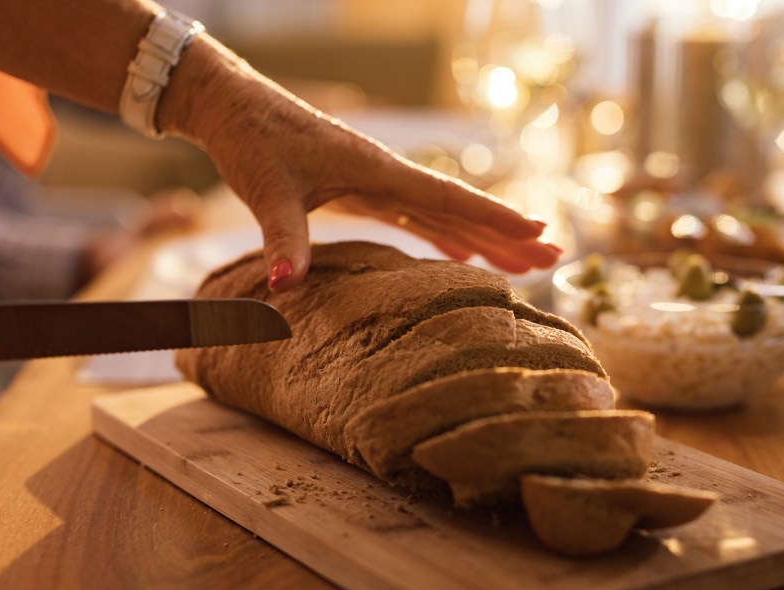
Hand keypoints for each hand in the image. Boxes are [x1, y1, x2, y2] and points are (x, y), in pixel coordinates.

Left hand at [173, 38, 560, 291]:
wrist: (230, 106)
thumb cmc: (250, 140)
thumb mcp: (265, 190)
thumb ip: (282, 239)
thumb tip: (287, 288)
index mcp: (374, 168)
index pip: (446, 197)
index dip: (493, 216)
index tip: (538, 232)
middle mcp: (385, 173)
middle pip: (458, 207)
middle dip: (505, 233)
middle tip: (553, 257)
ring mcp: (377, 180)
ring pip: (442, 213)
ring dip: (483, 237)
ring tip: (523, 263)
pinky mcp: (361, 188)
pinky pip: (415, 216)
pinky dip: (444, 235)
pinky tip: (464, 253)